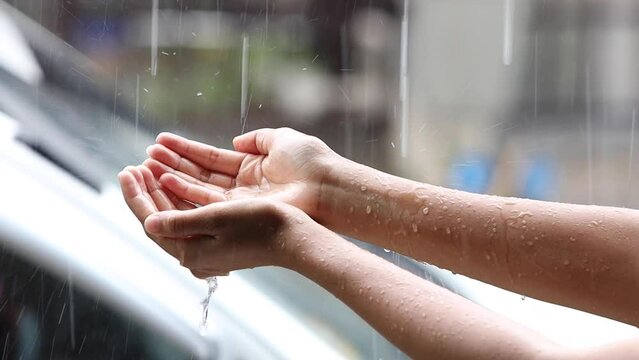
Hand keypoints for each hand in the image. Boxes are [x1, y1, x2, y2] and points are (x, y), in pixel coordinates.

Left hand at [119, 165, 315, 276]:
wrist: (294, 238)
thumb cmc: (259, 227)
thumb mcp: (216, 219)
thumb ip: (179, 221)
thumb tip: (149, 222)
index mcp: (191, 251)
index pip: (152, 222)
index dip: (136, 196)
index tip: (126, 171)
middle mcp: (197, 252)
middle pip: (161, 219)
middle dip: (146, 191)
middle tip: (134, 166)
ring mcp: (209, 246)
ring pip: (176, 215)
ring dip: (162, 191)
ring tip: (150, 167)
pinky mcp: (221, 237)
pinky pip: (192, 214)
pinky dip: (181, 197)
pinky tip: (175, 181)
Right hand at [144, 128, 338, 218]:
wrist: (327, 186)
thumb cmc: (310, 161)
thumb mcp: (282, 140)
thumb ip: (258, 139)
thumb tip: (236, 140)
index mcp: (251, 166)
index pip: (211, 158)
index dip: (186, 150)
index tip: (161, 141)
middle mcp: (241, 186)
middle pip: (200, 174)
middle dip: (172, 165)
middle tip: (146, 155)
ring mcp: (239, 202)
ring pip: (197, 190)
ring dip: (171, 179)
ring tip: (147, 167)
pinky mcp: (240, 214)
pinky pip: (206, 203)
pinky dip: (184, 193)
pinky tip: (163, 183)